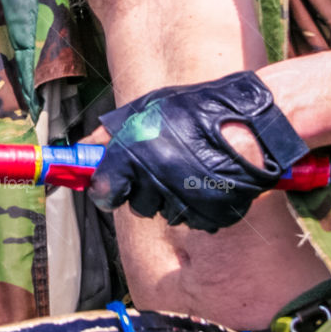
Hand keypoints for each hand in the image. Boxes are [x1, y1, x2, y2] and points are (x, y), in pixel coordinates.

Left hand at [88, 71, 307, 231]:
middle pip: (138, 206)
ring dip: (173, 197)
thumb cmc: (195, 111)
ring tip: (190, 169)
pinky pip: (194, 221)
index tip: (112, 186)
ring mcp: (185, 202)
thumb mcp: (147, 111)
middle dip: (145, 190)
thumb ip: (111, 133)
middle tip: (163, 166)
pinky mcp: (211, 216)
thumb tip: (82, 149)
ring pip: (167, 214)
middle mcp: (157, 182)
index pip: (104, 192)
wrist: (249, 121)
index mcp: (135, 157)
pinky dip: (198, 206)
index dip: (106, 190)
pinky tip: (207, 182)